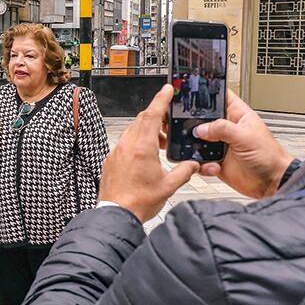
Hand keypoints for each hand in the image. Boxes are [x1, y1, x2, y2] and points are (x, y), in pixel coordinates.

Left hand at [98, 84, 199, 222]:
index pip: (152, 114)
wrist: (116, 214)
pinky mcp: (110, 160)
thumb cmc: (139, 202)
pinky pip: (124, 144)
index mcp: (142, 148)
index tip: (167, 89)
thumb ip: (185, 171)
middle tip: (167, 125)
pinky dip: (135, 143)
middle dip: (156, 118)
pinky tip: (144, 158)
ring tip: (158, 146)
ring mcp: (116, 152)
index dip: (161, 99)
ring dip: (146, 132)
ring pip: (132, 131)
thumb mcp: (169, 186)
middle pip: (141, 120)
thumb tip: (194, 165)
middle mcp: (127, 146)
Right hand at [194, 89, 293, 198]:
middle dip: (195, 125)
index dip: (208, 93)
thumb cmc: (270, 156)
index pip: (220, 97)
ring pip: (198, 140)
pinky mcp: (216, 161)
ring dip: (196, 147)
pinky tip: (214, 166)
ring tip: (202, 152)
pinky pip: (200, 160)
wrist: (272, 183)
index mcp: (237, 115)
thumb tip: (201, 128)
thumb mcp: (246, 137)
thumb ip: (222, 129)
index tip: (192, 96)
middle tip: (193, 131)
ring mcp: (221, 145)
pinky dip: (202, 164)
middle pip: (203, 119)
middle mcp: (227, 129)